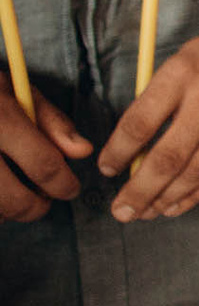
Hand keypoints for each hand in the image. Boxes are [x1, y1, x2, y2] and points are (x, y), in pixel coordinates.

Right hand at [0, 90, 90, 222]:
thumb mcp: (16, 91)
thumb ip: (51, 121)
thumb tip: (83, 152)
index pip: (44, 164)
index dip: (64, 185)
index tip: (70, 190)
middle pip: (15, 201)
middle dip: (35, 208)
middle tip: (41, 203)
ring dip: (5, 213)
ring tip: (11, 197)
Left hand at [97, 5, 198, 221]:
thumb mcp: (186, 58)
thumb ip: (161, 97)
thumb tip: (135, 143)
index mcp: (185, 74)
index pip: (141, 122)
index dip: (118, 151)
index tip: (107, 168)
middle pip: (167, 158)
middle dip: (138, 190)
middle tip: (120, 210)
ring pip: (194, 173)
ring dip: (164, 199)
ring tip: (142, 212)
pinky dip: (194, 195)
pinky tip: (174, 205)